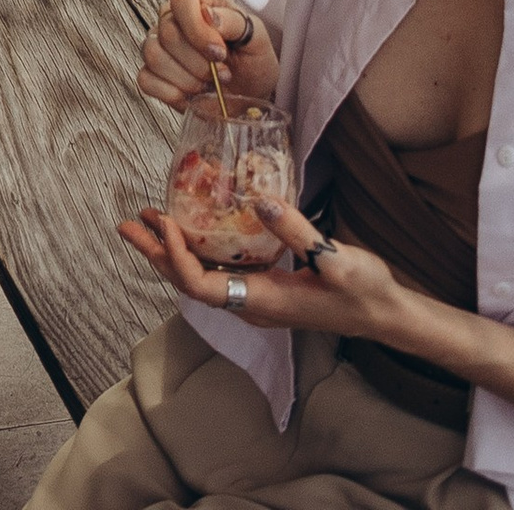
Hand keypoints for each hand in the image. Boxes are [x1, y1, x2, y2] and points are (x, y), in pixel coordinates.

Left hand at [120, 199, 399, 340]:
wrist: (386, 314)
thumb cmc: (364, 292)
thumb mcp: (336, 259)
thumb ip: (295, 229)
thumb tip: (258, 199)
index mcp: (263, 300)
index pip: (201, 286)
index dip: (177, 256)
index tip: (165, 221)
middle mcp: (253, 303)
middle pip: (190, 281)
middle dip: (157, 252)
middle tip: (128, 222)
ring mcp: (258, 296)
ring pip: (201, 275)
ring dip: (171, 249)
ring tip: (146, 220)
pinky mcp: (266, 285)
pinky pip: (219, 269)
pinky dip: (197, 247)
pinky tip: (192, 226)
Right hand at [137, 0, 278, 114]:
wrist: (250, 93)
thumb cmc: (253, 61)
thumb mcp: (257, 39)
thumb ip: (234, 22)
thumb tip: (208, 14)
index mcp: (199, 1)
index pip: (181, 1)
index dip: (197, 29)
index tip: (220, 52)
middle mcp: (174, 19)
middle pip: (168, 34)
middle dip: (199, 63)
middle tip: (222, 73)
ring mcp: (160, 46)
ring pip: (154, 56)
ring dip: (187, 79)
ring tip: (208, 85)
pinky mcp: (154, 74)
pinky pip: (146, 80)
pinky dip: (172, 94)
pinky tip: (192, 96)